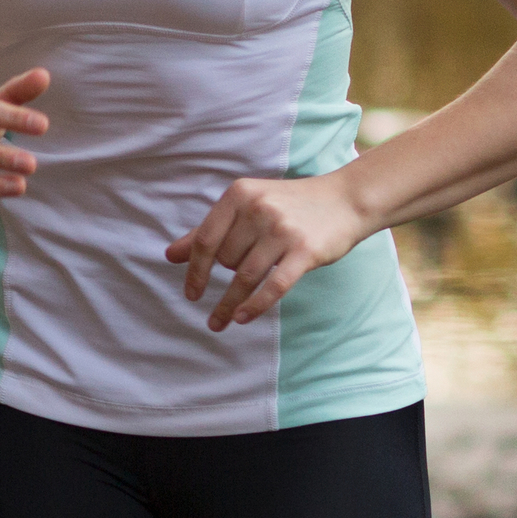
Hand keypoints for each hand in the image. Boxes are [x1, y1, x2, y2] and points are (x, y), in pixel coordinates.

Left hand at [166, 172, 371, 330]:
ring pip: (245, 276)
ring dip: (229, 304)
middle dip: (226, 276)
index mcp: (240, 194)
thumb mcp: (249, 207)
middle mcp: (259, 209)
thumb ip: (211, 229)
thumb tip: (171, 255)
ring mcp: (282, 230)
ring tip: (219, 323)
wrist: (345, 200)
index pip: (206, 239)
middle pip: (226, 259)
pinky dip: (255, 305)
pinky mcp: (305, 251)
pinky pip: (274, 286)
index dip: (194, 271)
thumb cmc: (291, 205)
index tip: (192, 294)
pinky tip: (242, 318)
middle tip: (238, 280)